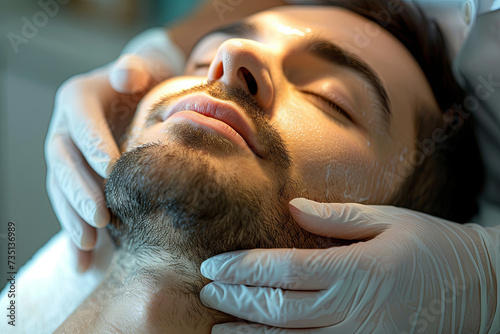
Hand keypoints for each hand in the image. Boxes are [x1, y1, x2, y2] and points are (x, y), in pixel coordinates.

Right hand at [45, 28, 184, 271]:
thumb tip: (126, 77)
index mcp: (77, 99)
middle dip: (81, 191)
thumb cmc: (148, 80)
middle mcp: (65, 129)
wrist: (144, 94)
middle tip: (102, 217)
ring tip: (89, 245)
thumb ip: (134, 70)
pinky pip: (70, 209)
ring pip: (61, 190)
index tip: (111, 171)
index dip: (92, 145)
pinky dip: (75, 236)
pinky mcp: (76, 181)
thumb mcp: (144, 68)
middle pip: (63, 161)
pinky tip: (83, 264)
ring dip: (73, 218)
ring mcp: (68, 157)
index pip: (80, 122)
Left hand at [200, 198, 499, 332]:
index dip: (243, 269)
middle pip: (280, 310)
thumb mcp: (388, 221)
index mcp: (356, 270)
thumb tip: (291, 208)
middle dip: (237, 301)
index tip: (212, 266)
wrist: (479, 289)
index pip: (284, 270)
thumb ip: (336, 218)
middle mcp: (353, 309)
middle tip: (207, 292)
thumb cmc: (431, 247)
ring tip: (218, 329)